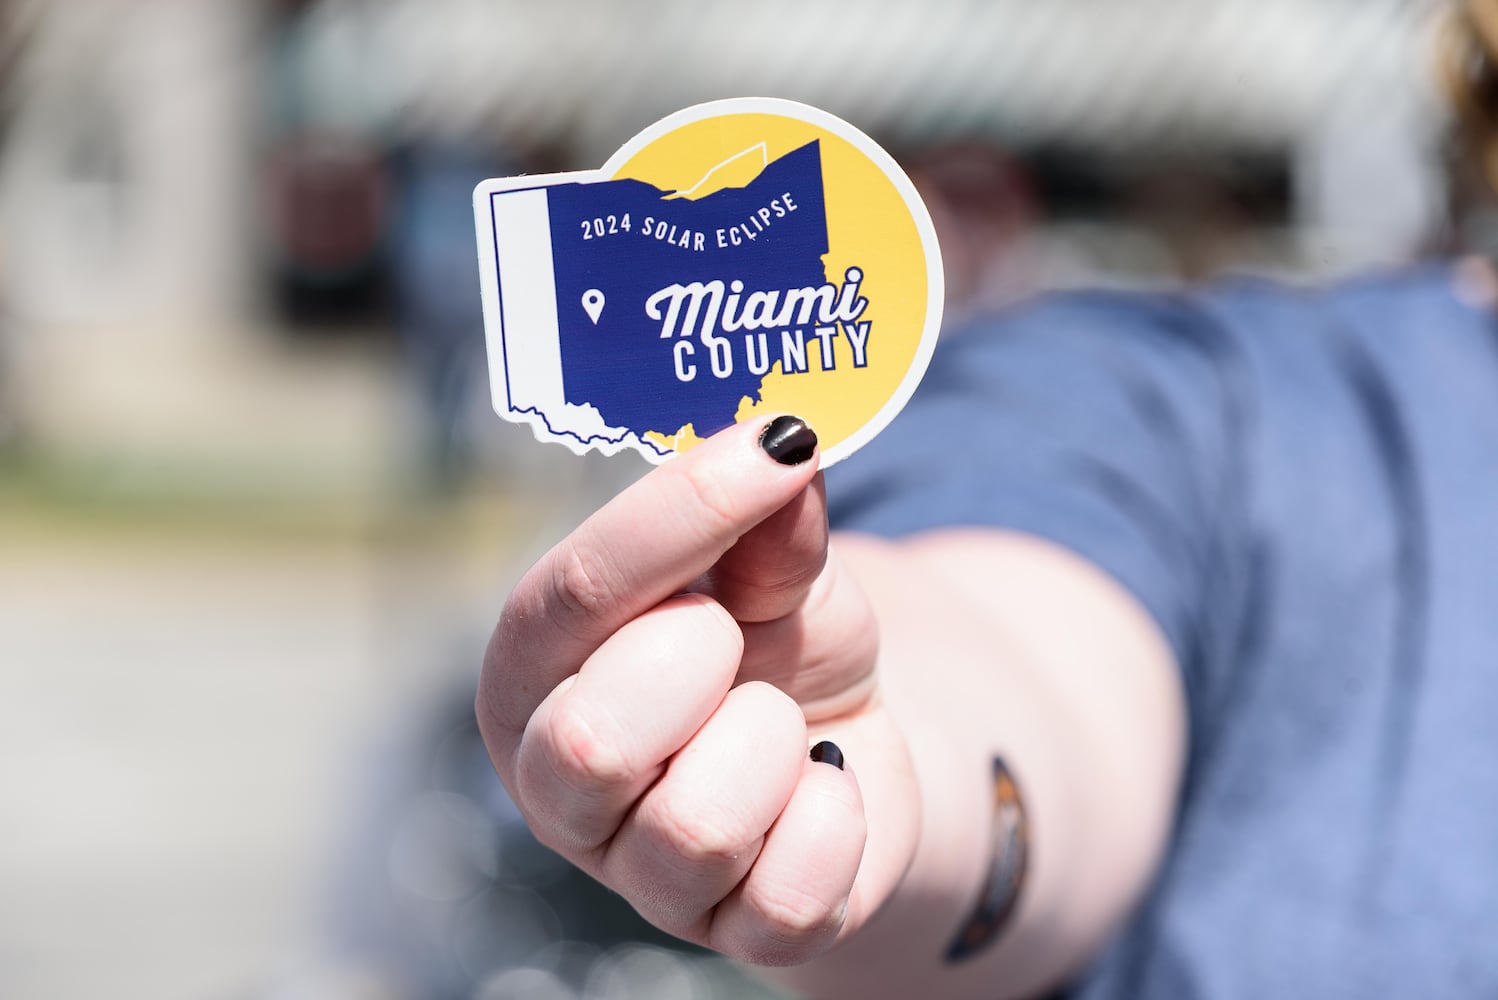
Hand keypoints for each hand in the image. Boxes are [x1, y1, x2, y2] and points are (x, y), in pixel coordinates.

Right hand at [475, 416, 918, 966]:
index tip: (776, 448)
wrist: (849, 740)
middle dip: (700, 664)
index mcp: (537, 668)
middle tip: (734, 640)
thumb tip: (786, 443)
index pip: (572, 594)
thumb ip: (770, 522)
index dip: (679, 515)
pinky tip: (822, 788)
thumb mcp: (777, 566)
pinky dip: (834, 822)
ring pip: (695, 829)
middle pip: (591, 744)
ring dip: (777, 747)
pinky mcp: (730, 933)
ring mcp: (636, 872)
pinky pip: (783, 898)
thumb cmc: (778, 640)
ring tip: (784, 724)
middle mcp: (557, 780)